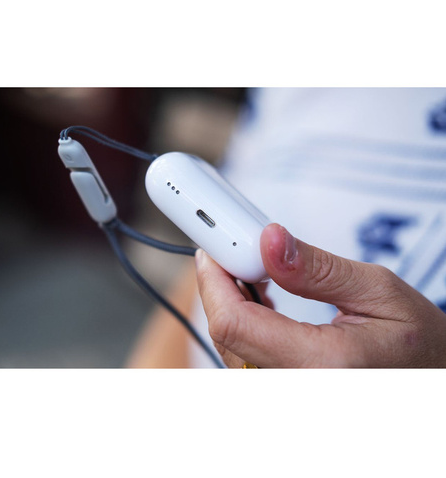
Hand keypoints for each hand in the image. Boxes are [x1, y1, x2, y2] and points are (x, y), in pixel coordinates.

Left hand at [195, 223, 445, 367]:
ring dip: (231, 304)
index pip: (235, 324)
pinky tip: (262, 301)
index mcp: (322, 369)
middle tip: (233, 251)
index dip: (215, 281)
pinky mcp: (282, 392)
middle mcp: (297, 390)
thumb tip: (269, 240)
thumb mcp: (378, 291)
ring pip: (230, 348)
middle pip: (226, 336)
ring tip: (254, 272)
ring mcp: (286, 397)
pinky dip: (243, 325)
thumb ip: (316, 268)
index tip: (213, 249)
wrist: (429, 379)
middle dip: (220, 288)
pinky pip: (243, 359)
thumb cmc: (416, 343)